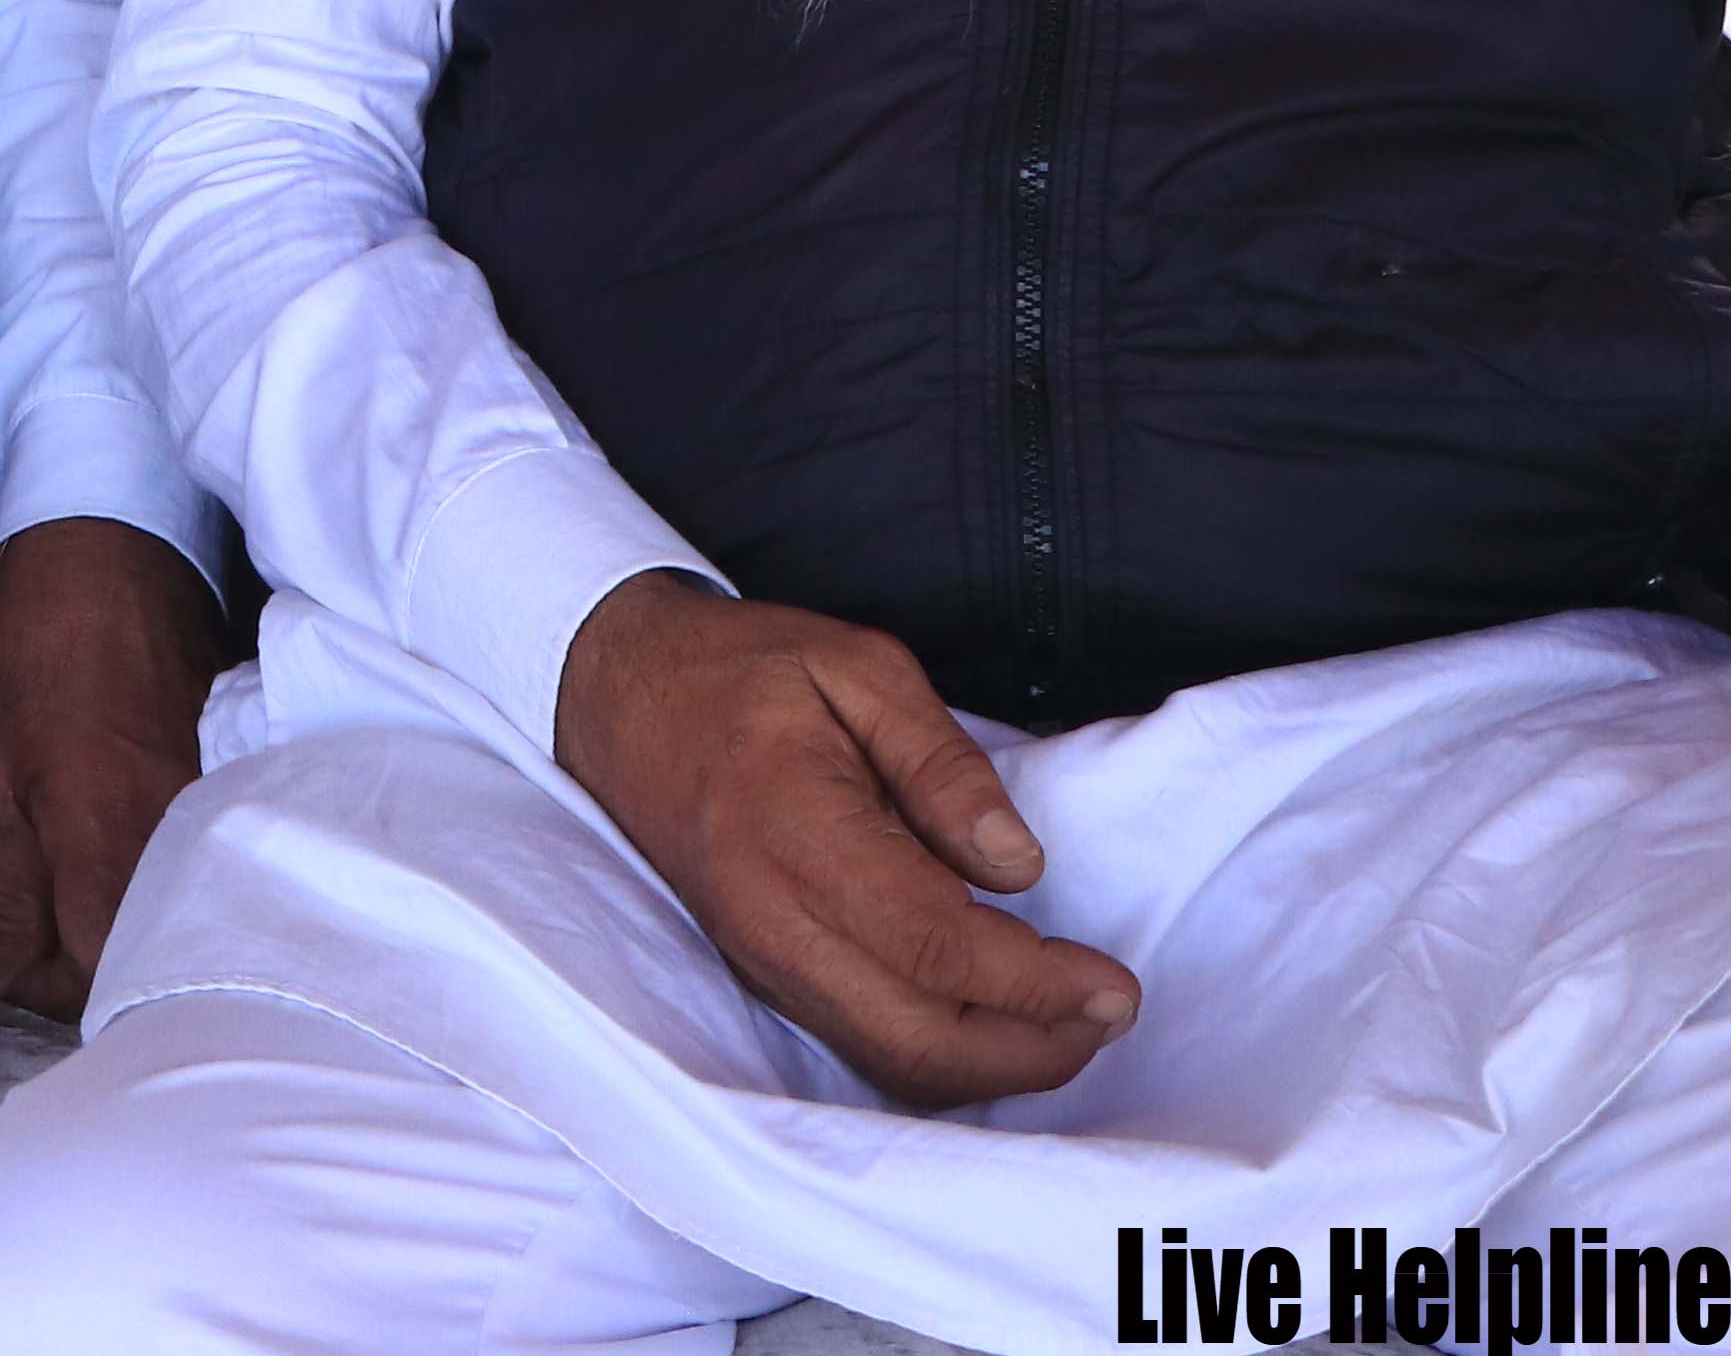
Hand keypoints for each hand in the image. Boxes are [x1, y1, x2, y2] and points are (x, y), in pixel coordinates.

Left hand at [0, 517, 223, 1019]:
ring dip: (134, 921)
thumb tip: (9, 979)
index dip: (47, 988)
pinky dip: (173, 876)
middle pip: (148, 957)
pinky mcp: (245, 786)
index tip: (20, 957)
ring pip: (183, 914)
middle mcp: (178, 836)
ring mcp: (223, 810)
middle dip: (94, 965)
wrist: (113, 555)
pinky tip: (139, 847)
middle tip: (49, 929)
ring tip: (90, 882)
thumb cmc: (32, 657)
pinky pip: (211, 865)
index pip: (91, 978)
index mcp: (102, 837)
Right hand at [549, 572, 1138, 1108]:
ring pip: (890, 1059)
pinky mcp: (762, 973)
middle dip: (1030, 1049)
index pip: (936, 945)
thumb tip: (1019, 865)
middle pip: (919, 1038)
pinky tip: (997, 1022)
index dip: (1036, 983)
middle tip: (1109, 1013)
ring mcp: (761, 960)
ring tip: (1071, 1024)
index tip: (1114, 985)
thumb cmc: (739, 671)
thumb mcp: (856, 666)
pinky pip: (862, 1043)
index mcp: (799, 837)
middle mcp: (774, 923)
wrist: (616, 696)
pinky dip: (941, 1055)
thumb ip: (943, 764)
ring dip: (992, 1064)